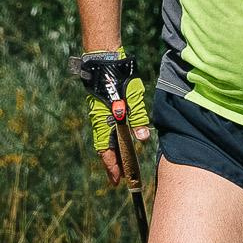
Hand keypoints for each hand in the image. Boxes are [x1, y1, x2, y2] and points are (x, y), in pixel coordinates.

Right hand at [70, 51, 150, 184]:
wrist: (105, 62)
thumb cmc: (119, 79)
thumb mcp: (133, 98)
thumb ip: (138, 118)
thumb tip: (143, 138)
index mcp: (106, 121)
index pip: (107, 150)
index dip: (112, 166)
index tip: (117, 180)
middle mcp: (100, 122)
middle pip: (105, 149)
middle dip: (112, 165)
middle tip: (118, 179)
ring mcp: (99, 117)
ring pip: (104, 142)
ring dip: (112, 155)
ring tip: (119, 166)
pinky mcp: (102, 111)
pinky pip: (105, 132)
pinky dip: (111, 142)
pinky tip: (118, 145)